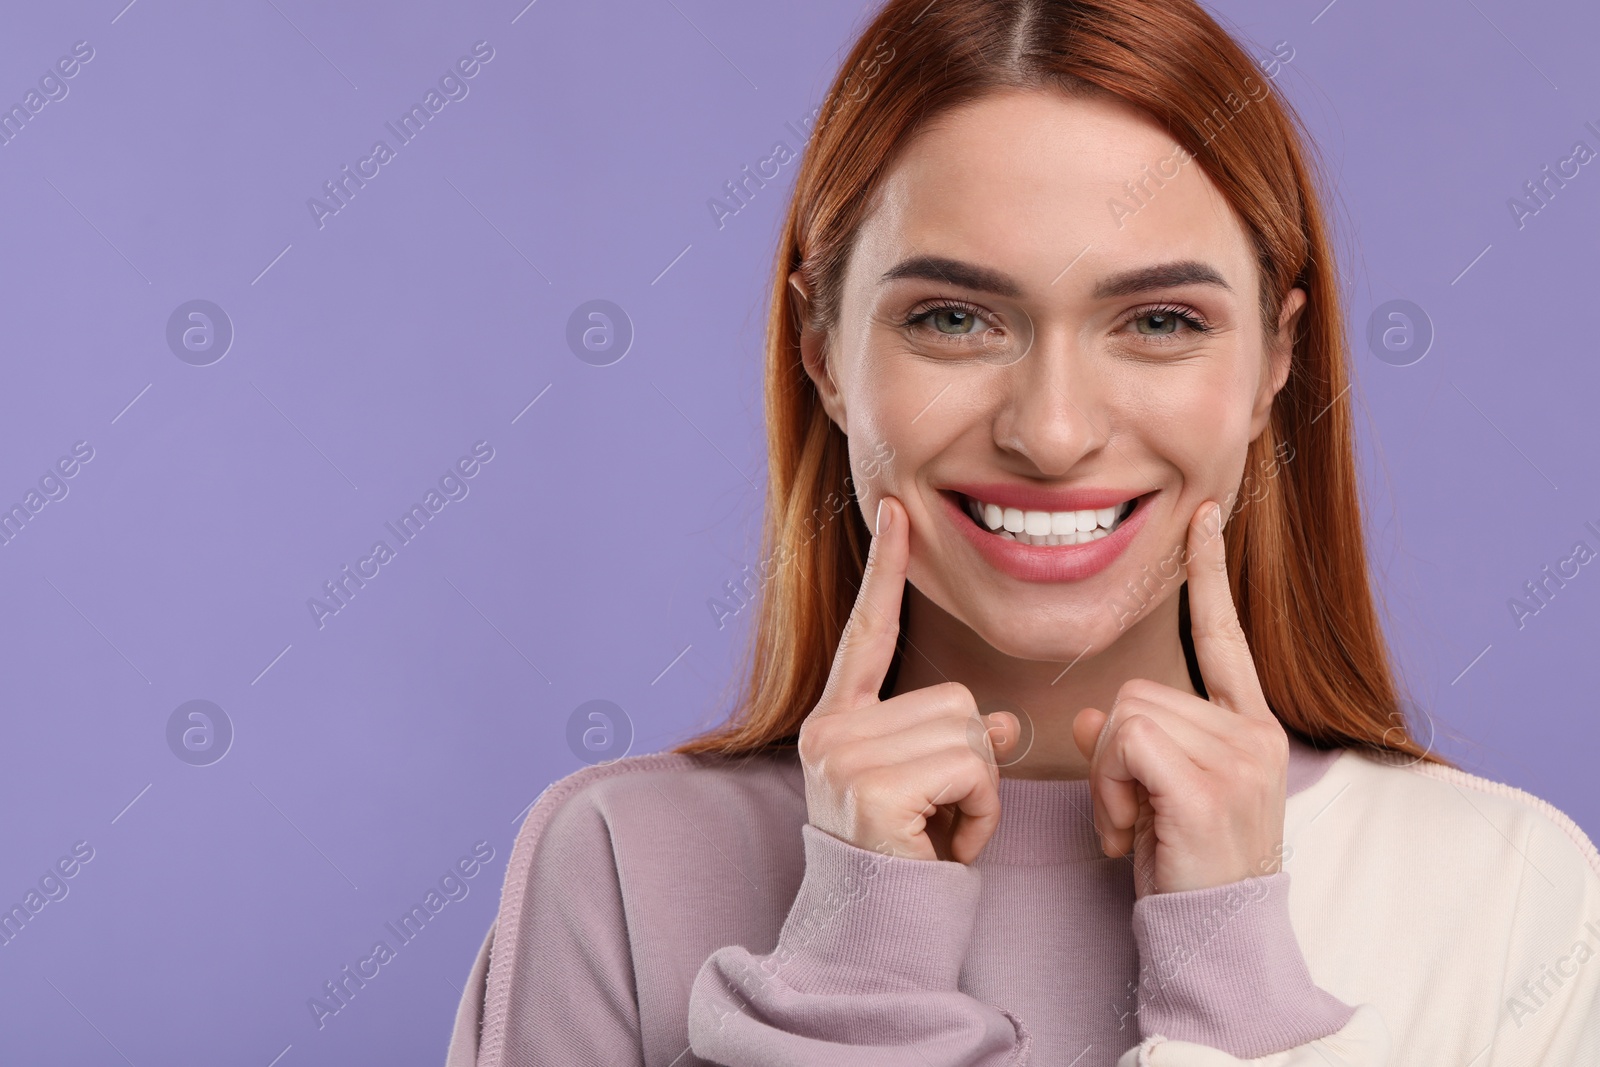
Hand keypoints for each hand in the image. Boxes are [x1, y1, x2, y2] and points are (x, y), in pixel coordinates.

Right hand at [798, 494, 1021, 862]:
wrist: (873, 937)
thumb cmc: (904, 865)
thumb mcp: (933, 793)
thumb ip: (957, 744)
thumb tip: (1006, 727)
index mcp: (838, 722)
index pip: (869, 633)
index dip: (885, 570)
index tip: (896, 509)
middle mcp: (830, 730)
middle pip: (955, 698)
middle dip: (972, 760)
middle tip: (940, 816)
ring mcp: (844, 755)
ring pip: (971, 731)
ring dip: (980, 791)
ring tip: (942, 832)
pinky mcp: (872, 785)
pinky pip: (973, 768)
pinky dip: (980, 813)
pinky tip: (946, 845)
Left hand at [1070, 500, 1288, 897]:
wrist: (1213, 937)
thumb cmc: (1184, 866)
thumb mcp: (1156, 795)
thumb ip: (1133, 742)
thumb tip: (1089, 714)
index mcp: (1249, 728)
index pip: (1224, 636)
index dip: (1209, 574)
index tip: (1204, 514)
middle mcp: (1254, 734)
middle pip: (1140, 688)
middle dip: (1112, 753)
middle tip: (1130, 813)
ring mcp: (1239, 758)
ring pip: (1124, 715)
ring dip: (1107, 777)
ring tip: (1134, 826)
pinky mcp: (1209, 784)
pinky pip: (1123, 743)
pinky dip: (1109, 788)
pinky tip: (1129, 833)